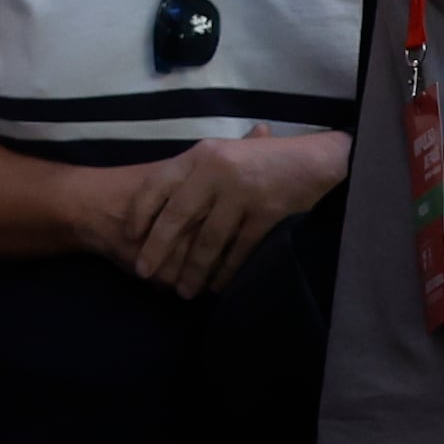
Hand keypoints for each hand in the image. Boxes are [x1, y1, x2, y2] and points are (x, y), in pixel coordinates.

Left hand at [123, 128, 345, 298]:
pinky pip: (240, 249)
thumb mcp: (222, 154)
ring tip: (184, 290)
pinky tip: (217, 285)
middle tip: (145, 272)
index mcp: (200, 155)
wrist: (315, 159)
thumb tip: (154, 202)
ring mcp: (242, 193)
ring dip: (194, 269)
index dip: (140, 212)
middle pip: (177, 217)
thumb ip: (192, 174)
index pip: (158, 184)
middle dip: (158, 248)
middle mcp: (216, 172)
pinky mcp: (267, 213)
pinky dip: (227, 270)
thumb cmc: (261, 159)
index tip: (128, 235)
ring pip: (209, 240)